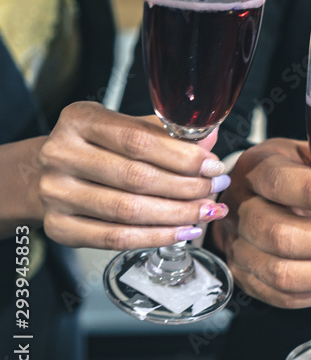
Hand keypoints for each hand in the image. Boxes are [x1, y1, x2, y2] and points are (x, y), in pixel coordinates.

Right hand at [35, 102, 230, 248]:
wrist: (47, 173)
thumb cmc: (95, 147)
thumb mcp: (125, 127)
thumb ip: (165, 133)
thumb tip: (209, 138)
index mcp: (79, 121)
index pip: (139, 141)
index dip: (183, 157)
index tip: (213, 166)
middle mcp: (61, 155)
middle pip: (136, 178)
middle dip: (187, 187)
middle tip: (216, 189)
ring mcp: (56, 193)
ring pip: (128, 211)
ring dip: (177, 214)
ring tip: (206, 211)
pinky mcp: (58, 227)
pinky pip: (116, 238)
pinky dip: (156, 237)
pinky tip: (182, 232)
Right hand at [212, 137, 310, 308]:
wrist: (249, 196)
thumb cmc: (289, 175)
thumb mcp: (307, 156)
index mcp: (257, 169)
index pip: (280, 182)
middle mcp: (240, 209)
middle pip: (282, 236)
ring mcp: (238, 247)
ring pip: (282, 273)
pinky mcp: (244, 276)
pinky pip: (281, 295)